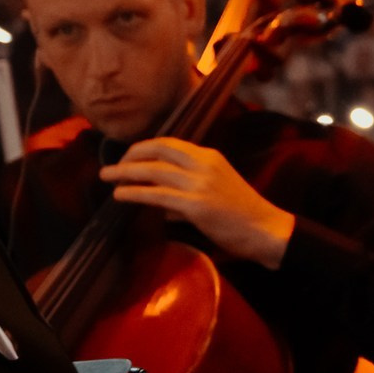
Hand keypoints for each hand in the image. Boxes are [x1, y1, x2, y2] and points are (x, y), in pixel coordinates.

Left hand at [100, 138, 295, 268]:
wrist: (266, 229)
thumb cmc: (242, 214)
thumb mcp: (217, 190)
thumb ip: (187, 192)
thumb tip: (160, 205)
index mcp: (210, 157)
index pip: (170, 143)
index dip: (145, 147)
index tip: (129, 156)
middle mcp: (203, 164)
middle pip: (158, 151)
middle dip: (131, 156)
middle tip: (113, 167)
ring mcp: (199, 184)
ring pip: (153, 171)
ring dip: (125, 173)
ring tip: (107, 178)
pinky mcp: (195, 205)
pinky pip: (156, 195)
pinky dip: (134, 193)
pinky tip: (120, 195)